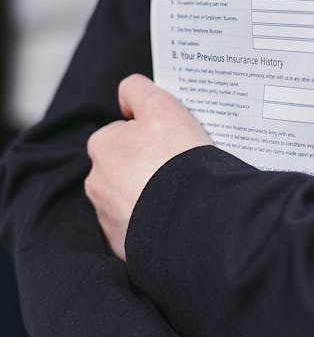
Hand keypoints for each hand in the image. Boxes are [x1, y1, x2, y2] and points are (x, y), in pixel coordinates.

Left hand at [85, 74, 211, 259]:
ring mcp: (109, 217)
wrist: (193, 218)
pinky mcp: (123, 246)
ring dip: (148, 197)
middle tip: (178, 171)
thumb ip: (138, 90)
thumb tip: (126, 92)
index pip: (124, 134)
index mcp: (102, 146)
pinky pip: (138, 230)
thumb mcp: (163, 107)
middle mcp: (96, 182)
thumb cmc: (177, 159)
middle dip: (145, 169)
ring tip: (179, 197)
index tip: (171, 144)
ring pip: (130, 200)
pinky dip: (152, 225)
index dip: (151, 136)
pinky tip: (175, 219)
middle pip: (125, 169)